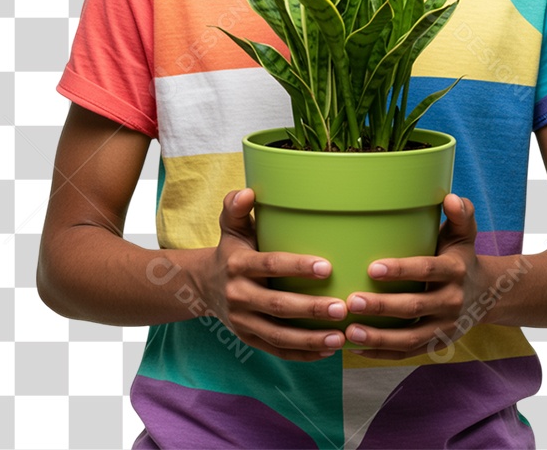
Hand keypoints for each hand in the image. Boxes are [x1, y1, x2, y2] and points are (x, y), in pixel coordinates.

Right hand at [190, 188, 349, 361]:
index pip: (270, 265)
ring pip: (279, 335)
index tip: (326, 267)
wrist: (204, 285)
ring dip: (311, 338)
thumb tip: (249, 192)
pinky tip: (328, 350)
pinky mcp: (248, 340)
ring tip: (341, 337)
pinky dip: (302, 354)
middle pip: (277, 305)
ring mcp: (243, 322)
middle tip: (342, 307)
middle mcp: (239, 295)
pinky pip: (277, 351)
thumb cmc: (231, 249)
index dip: (297, 266)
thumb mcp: (231, 226)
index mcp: (238, 265)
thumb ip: (237, 207)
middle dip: (311, 308)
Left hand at [340, 193, 493, 360]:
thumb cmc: (461, 257)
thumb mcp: (464, 234)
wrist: (487, 295)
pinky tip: (356, 347)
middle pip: (414, 307)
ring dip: (379, 337)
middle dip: (381, 306)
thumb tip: (450, 198)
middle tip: (351, 301)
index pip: (427, 270)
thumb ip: (460, 214)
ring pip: (410, 338)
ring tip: (349, 331)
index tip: (372, 268)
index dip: (401, 270)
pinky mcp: (436, 344)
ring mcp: (444, 327)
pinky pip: (407, 353)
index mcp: (455, 271)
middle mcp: (452, 301)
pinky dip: (382, 353)